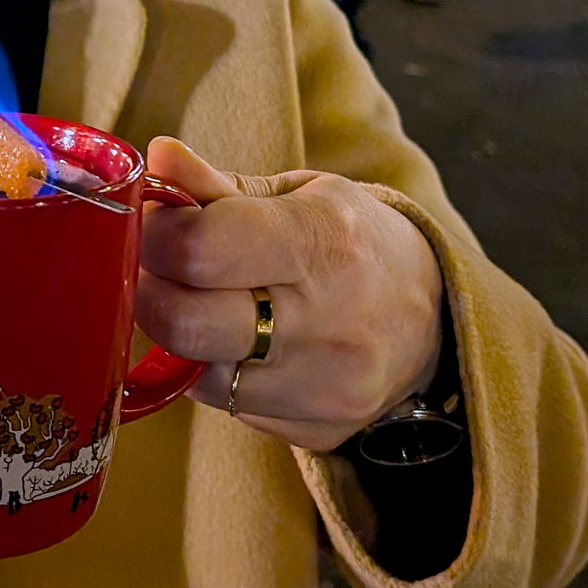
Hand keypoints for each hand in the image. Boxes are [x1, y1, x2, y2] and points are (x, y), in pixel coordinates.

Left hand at [135, 139, 443, 451]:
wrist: (440, 319)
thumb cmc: (356, 242)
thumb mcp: (303, 194)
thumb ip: (220, 185)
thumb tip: (158, 158)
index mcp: (325, 241)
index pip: (200, 248)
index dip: (154, 236)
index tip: (148, 224)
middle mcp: (329, 322)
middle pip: (185, 322)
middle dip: (147, 290)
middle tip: (149, 269)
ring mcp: (324, 386)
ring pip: (195, 372)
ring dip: (175, 334)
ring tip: (195, 300)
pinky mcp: (316, 429)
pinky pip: (226, 404)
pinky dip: (211, 370)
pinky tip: (234, 342)